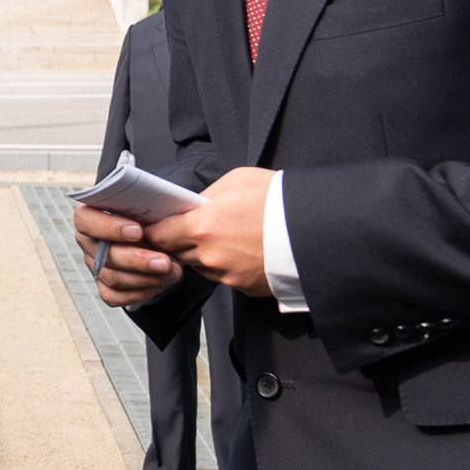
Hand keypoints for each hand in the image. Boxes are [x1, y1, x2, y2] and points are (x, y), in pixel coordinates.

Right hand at [74, 204, 180, 307]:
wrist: (159, 233)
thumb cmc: (153, 214)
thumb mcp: (153, 202)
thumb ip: (150, 204)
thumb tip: (165, 210)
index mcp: (92, 213)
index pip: (85, 220)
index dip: (108, 227)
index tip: (138, 231)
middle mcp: (89, 240)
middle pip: (102, 255)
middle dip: (136, 260)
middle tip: (164, 262)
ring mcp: (95, 264)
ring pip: (110, 277)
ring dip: (144, 278)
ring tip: (172, 273)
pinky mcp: (104, 285)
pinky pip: (113, 296)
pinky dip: (138, 293)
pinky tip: (158, 285)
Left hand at [147, 166, 273, 296]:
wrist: (318, 228)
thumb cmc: (279, 200)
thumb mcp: (237, 181)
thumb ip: (208, 195)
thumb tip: (194, 204)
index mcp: (202, 226)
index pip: (159, 235)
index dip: (153, 232)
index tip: (150, 229)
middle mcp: (210, 255)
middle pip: (177, 254)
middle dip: (177, 243)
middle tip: (185, 232)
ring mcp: (227, 275)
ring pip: (201, 267)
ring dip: (203, 255)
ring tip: (221, 238)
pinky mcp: (245, 287)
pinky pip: (224, 277)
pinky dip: (227, 266)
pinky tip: (242, 251)